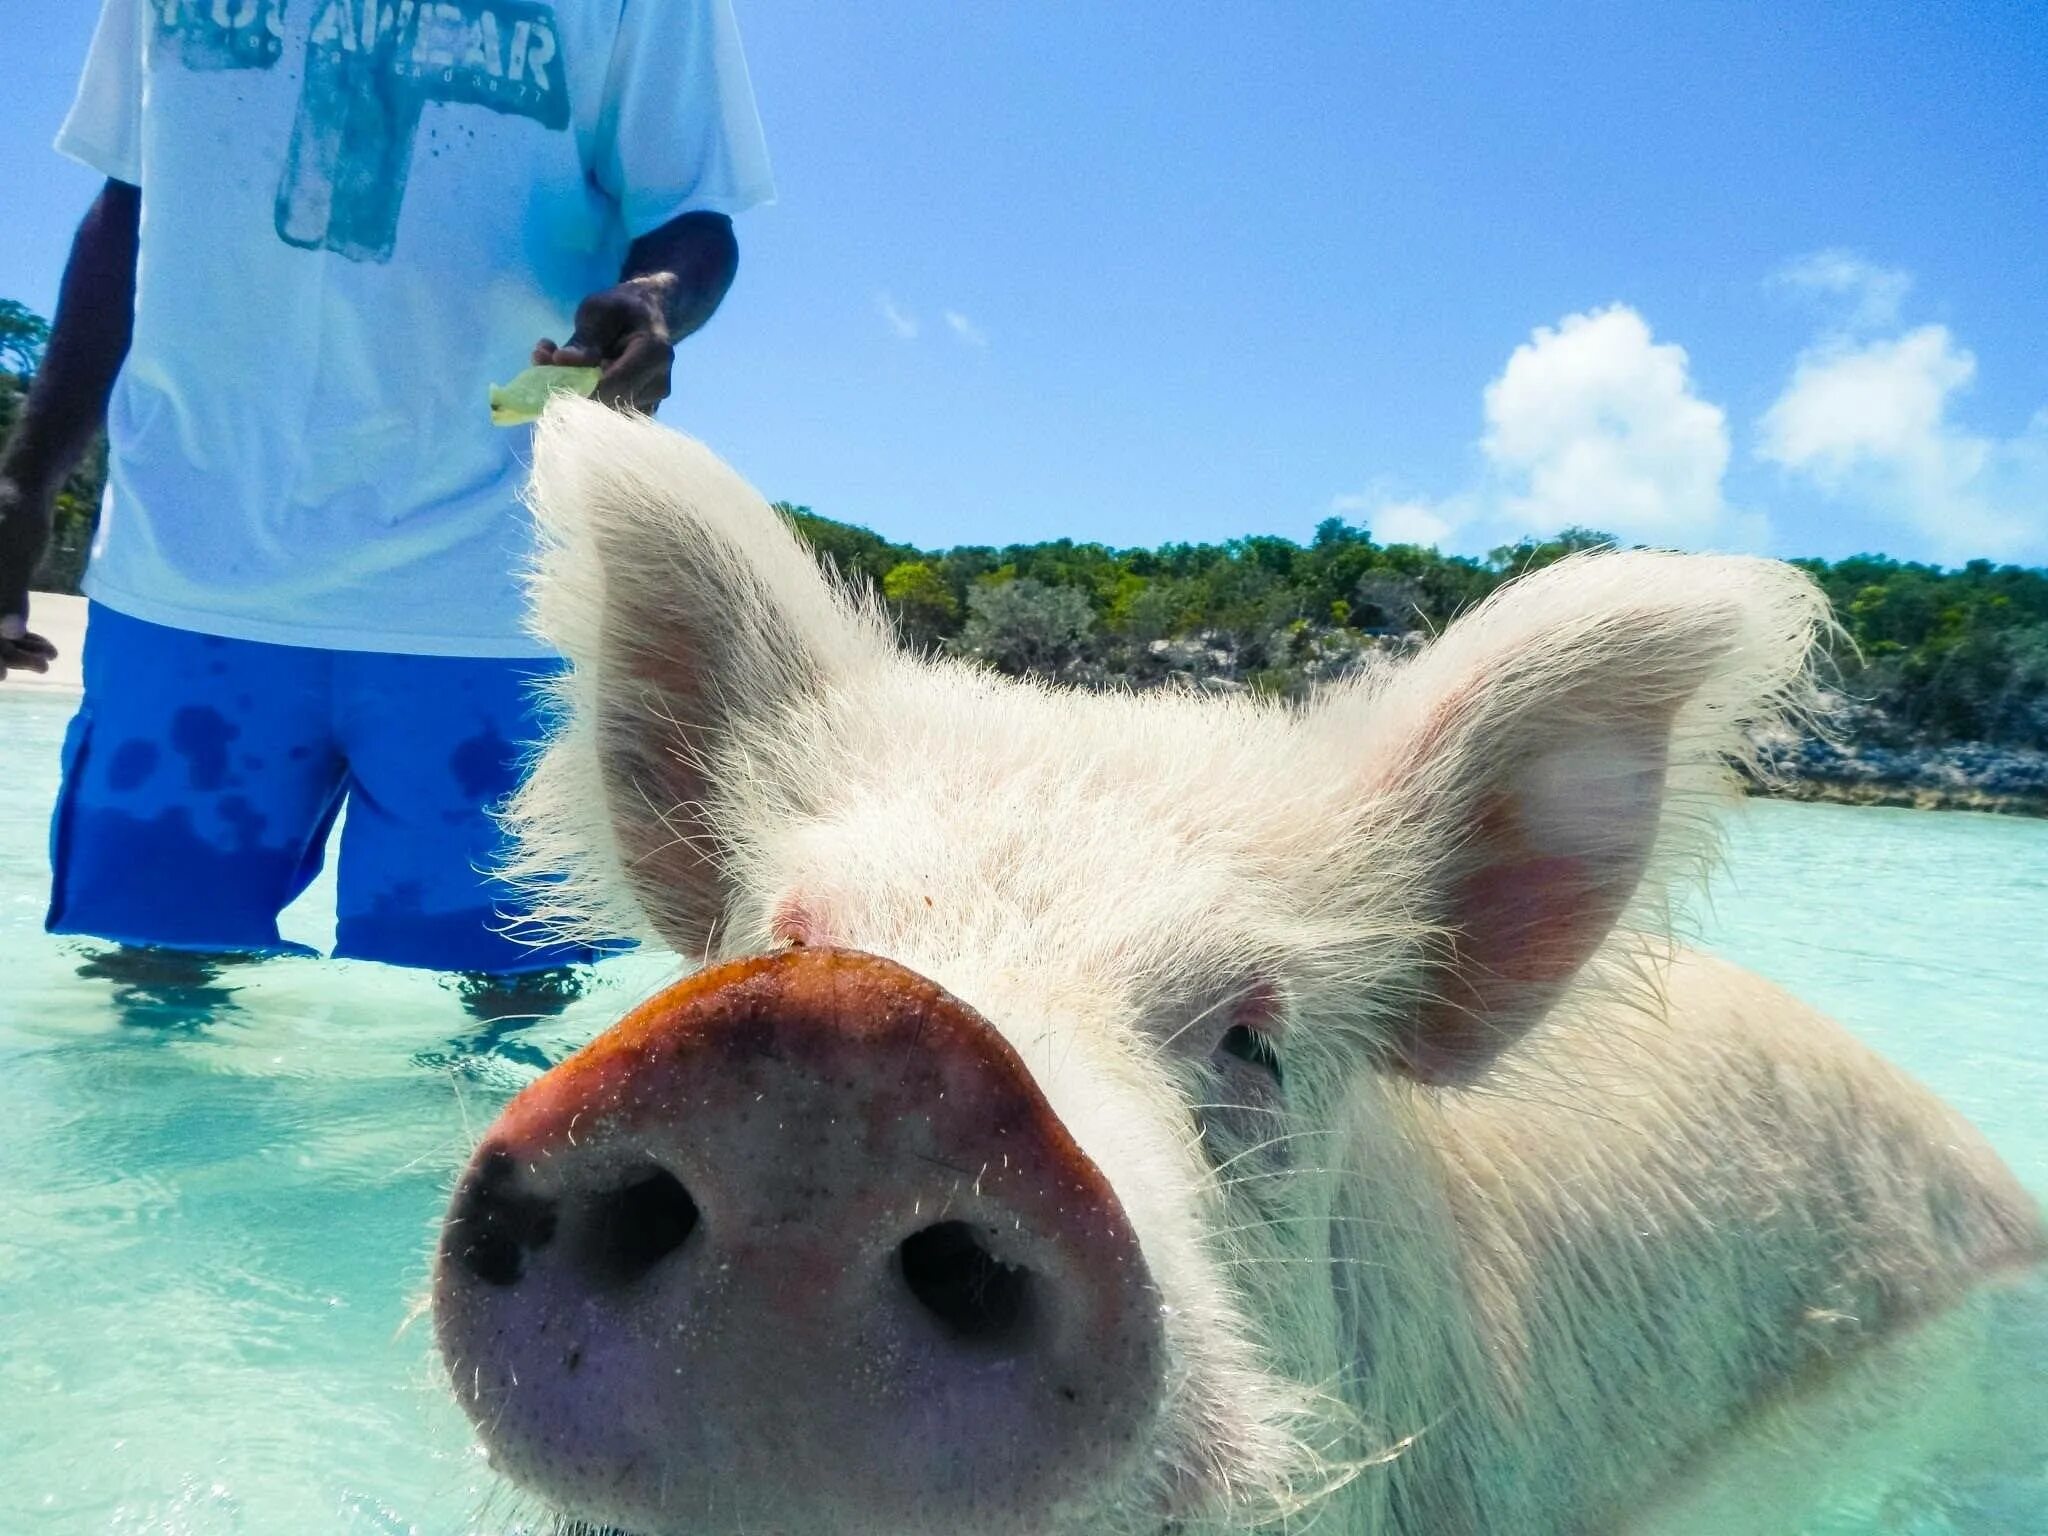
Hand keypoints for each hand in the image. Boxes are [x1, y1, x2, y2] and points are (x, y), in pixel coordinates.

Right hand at [0, 476, 58, 679]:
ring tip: (48, 659)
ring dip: (15, 647)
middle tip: (40, 667)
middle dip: (3, 653)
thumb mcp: (15, 557)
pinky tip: (47, 648)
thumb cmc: (15, 515)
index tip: (2, 677)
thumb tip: (10, 631)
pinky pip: (1, 618)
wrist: (25, 490)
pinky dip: (20, 634)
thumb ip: (10, 594)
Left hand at [532, 276, 675, 412]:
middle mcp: (658, 384)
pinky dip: (586, 398)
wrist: (649, 317)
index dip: (578, 387)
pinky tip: (575, 378)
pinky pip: (608, 415)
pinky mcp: (641, 411)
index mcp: (654, 355)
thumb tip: (561, 361)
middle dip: (571, 387)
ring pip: (604, 412)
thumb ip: (584, 339)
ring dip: (575, 393)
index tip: (548, 369)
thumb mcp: (599, 310)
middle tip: (543, 359)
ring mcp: (652, 402)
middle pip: (607, 403)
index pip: (613, 387)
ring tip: (556, 363)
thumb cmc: (622, 309)